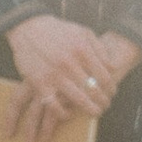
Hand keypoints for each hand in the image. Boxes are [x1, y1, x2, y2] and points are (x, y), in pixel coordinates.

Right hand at [8, 13, 137, 141]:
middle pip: (95, 90)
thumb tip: (112, 66)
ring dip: (90, 109)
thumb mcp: (83, 32)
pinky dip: (64, 113)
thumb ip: (99, 48)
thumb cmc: (58, 30)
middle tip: (105, 105)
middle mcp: (70, 64)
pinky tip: (69, 114)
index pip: (105, 77)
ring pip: (79, 100)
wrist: (28, 27)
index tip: (111, 93)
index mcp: (82, 51)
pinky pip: (54, 105)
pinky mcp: (39, 83)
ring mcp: (54, 75)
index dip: (111, 88)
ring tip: (95, 112)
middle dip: (104, 101)